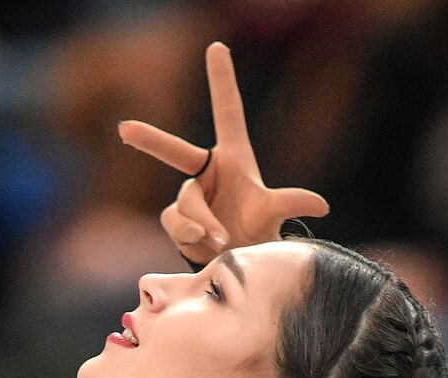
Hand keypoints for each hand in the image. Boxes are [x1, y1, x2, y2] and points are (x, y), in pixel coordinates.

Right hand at [119, 41, 330, 260]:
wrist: (241, 259)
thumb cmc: (259, 227)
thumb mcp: (273, 212)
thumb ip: (292, 203)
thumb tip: (321, 204)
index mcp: (232, 157)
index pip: (227, 112)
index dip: (222, 80)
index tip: (218, 47)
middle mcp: (205, 172)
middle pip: (175, 151)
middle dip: (150, 140)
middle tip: (126, 129)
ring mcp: (189, 197)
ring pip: (184, 205)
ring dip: (200, 222)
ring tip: (221, 238)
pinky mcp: (178, 221)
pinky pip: (178, 225)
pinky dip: (194, 238)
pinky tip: (210, 247)